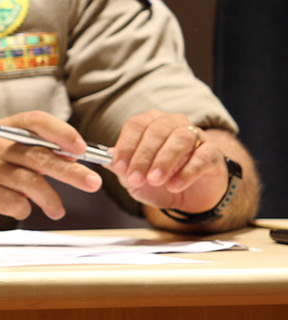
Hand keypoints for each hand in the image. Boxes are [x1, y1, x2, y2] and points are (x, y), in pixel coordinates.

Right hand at [0, 111, 102, 227]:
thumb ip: (27, 151)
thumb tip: (71, 158)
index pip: (35, 120)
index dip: (62, 132)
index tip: (81, 148)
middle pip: (40, 155)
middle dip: (72, 171)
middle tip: (93, 183)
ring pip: (32, 182)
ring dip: (51, 200)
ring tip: (57, 210)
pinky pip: (16, 203)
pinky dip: (24, 210)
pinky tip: (20, 210)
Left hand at [107, 110, 228, 212]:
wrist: (190, 197)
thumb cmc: (159, 182)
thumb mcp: (136, 179)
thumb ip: (122, 169)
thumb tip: (106, 159)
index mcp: (150, 123)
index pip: (135, 125)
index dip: (126, 146)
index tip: (119, 167)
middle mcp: (173, 123)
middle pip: (156, 131)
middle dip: (143, 156)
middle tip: (136, 178)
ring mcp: (196, 136)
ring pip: (180, 139)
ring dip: (164, 160)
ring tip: (155, 180)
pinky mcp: (213, 152)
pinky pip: (201, 157)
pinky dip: (187, 172)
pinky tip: (175, 185)